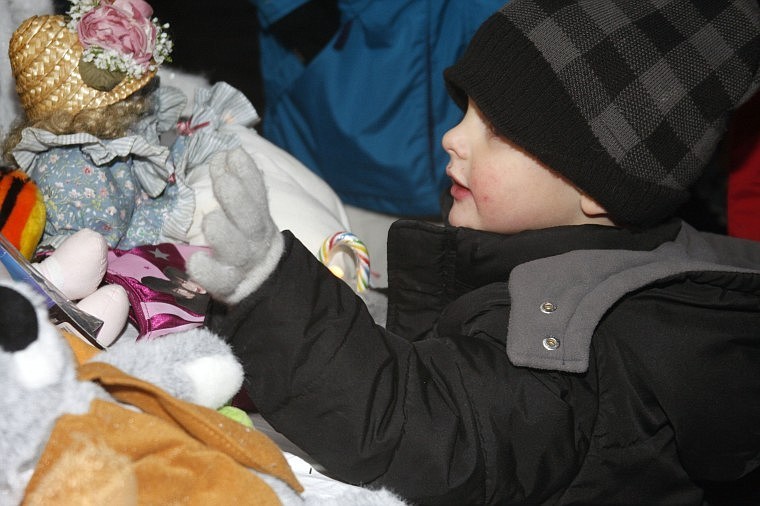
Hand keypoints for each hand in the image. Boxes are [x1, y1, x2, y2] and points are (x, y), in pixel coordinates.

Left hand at [187, 147, 283, 303]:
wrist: (260, 284)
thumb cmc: (246, 242)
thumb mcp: (250, 214)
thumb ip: (240, 185)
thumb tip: (228, 154)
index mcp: (260, 221)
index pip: (258, 196)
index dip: (248, 175)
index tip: (232, 154)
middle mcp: (255, 241)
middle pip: (252, 221)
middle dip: (239, 200)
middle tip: (224, 180)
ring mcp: (242, 265)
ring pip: (237, 250)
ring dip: (225, 234)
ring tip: (211, 219)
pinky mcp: (227, 287)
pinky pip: (219, 281)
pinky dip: (208, 272)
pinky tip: (195, 261)